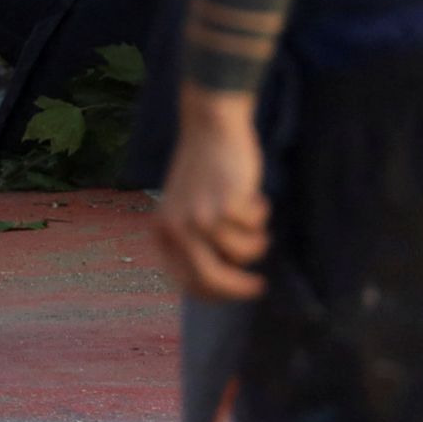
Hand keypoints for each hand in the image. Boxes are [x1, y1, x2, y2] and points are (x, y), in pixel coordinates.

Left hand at [151, 104, 270, 301]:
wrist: (210, 127)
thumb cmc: (205, 170)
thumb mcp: (188, 209)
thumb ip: (196, 242)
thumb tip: (222, 282)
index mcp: (163, 232)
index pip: (186, 282)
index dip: (214, 294)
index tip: (234, 294)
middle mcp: (176, 229)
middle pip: (210, 279)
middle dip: (238, 288)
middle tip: (259, 286)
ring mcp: (200, 217)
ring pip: (242, 252)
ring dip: (257, 237)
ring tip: (253, 213)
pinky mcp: (224, 204)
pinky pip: (254, 227)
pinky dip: (260, 213)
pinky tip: (251, 193)